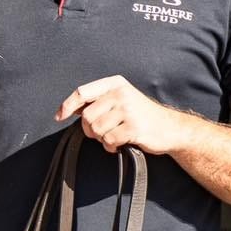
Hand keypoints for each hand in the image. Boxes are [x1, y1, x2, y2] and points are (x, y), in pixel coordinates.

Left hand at [55, 75, 189, 154]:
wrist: (171, 128)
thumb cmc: (141, 116)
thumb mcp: (121, 100)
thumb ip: (98, 101)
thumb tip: (69, 109)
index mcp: (114, 84)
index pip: (82, 92)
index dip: (67, 105)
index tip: (59, 116)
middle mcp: (121, 93)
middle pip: (87, 116)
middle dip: (90, 130)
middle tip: (101, 133)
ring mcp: (128, 109)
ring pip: (96, 129)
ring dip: (101, 139)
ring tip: (114, 137)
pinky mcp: (134, 127)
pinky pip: (109, 140)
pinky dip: (111, 146)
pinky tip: (120, 144)